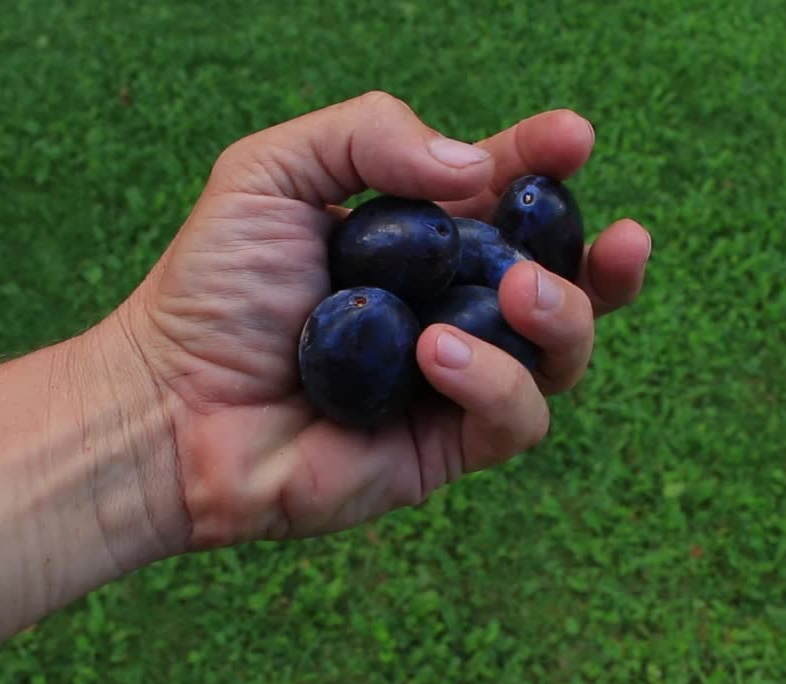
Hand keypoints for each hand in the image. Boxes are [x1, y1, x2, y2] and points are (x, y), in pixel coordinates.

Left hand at [95, 91, 650, 558]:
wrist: (167, 405)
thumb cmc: (210, 289)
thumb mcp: (271, 172)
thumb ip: (368, 134)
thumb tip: (476, 169)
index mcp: (416, 239)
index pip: (504, 195)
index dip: (545, 163)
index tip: (573, 136)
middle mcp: (447, 307)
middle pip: (563, 280)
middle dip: (605, 258)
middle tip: (618, 237)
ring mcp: (452, 381)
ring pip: (562, 352)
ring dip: (563, 316)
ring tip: (520, 291)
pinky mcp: (444, 448)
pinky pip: (516, 417)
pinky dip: (494, 380)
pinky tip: (436, 354)